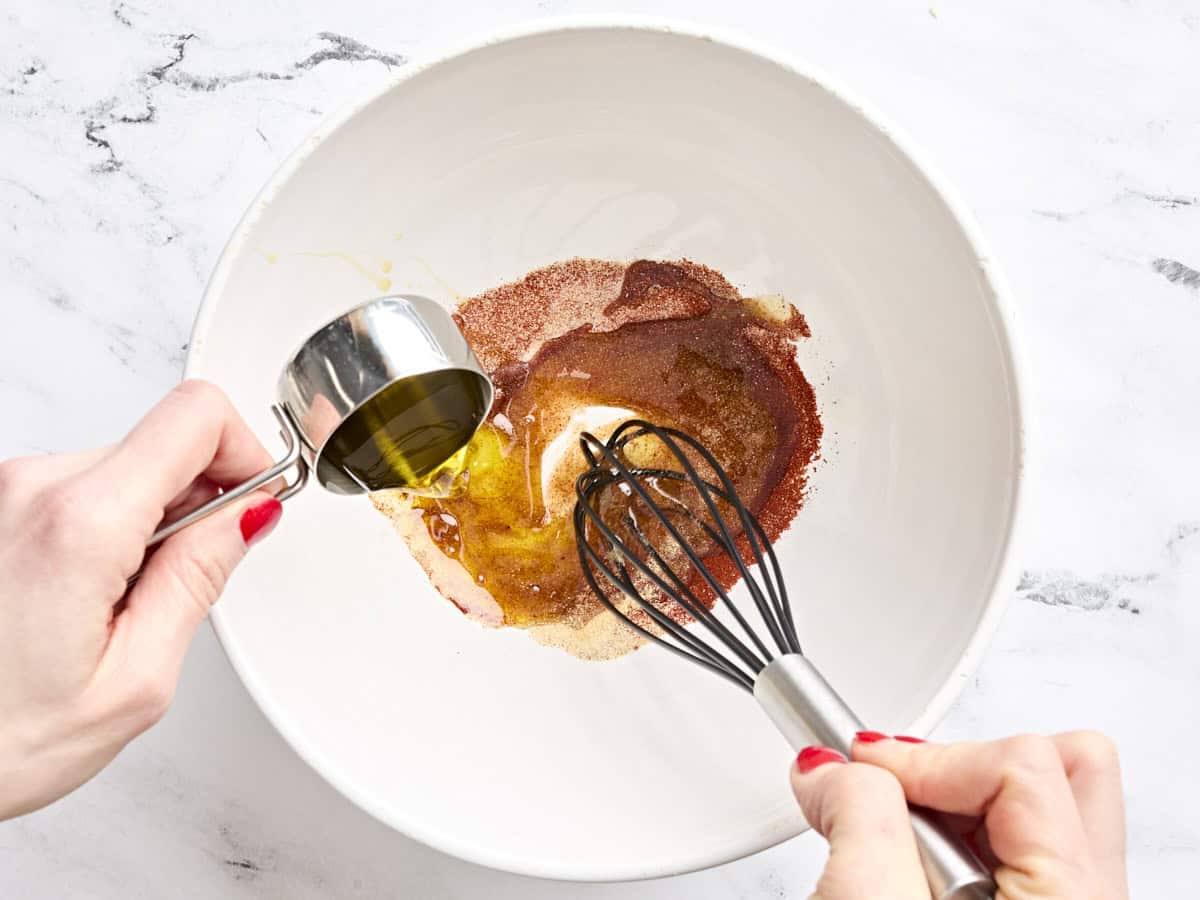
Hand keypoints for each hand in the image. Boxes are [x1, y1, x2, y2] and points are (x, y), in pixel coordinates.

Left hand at [0, 380, 282, 819]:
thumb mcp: (135, 679)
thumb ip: (199, 578)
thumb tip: (250, 514)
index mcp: (80, 523)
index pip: (197, 416)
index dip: (247, 452)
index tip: (257, 501)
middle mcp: (32, 487)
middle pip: (166, 441)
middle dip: (202, 500)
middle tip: (187, 577)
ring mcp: (7, 490)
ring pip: (129, 467)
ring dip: (153, 521)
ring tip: (123, 599)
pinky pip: (88, 488)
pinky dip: (113, 528)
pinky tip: (90, 593)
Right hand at [789, 731, 1126, 898]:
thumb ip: (856, 816)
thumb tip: (829, 768)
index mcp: (1072, 896)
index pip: (1019, 760)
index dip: (926, 758)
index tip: (858, 769)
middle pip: (1060, 764)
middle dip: (962, 764)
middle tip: (900, 793)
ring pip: (1036, 804)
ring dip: (952, 807)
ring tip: (897, 852)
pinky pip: (1015, 848)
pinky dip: (954, 842)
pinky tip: (908, 875)